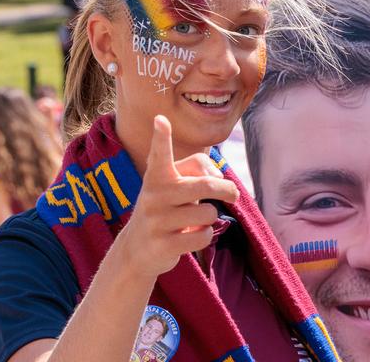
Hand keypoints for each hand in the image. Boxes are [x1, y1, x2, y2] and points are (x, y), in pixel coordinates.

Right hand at [115, 115, 239, 278]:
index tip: (161, 119)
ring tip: (193, 220)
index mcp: (157, 176)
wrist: (136, 249)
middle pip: (205, 185)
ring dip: (211, 217)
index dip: (161, 137)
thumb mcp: (174, 186)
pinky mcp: (163, 245)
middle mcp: (153, 195)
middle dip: (226, 189)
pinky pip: (203, 235)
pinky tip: (189, 237)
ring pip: (208, 212)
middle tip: (234, 194)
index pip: (160, 154)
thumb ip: (197, 171)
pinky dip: (205, 236)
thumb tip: (219, 177)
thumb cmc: (166, 208)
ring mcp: (156, 221)